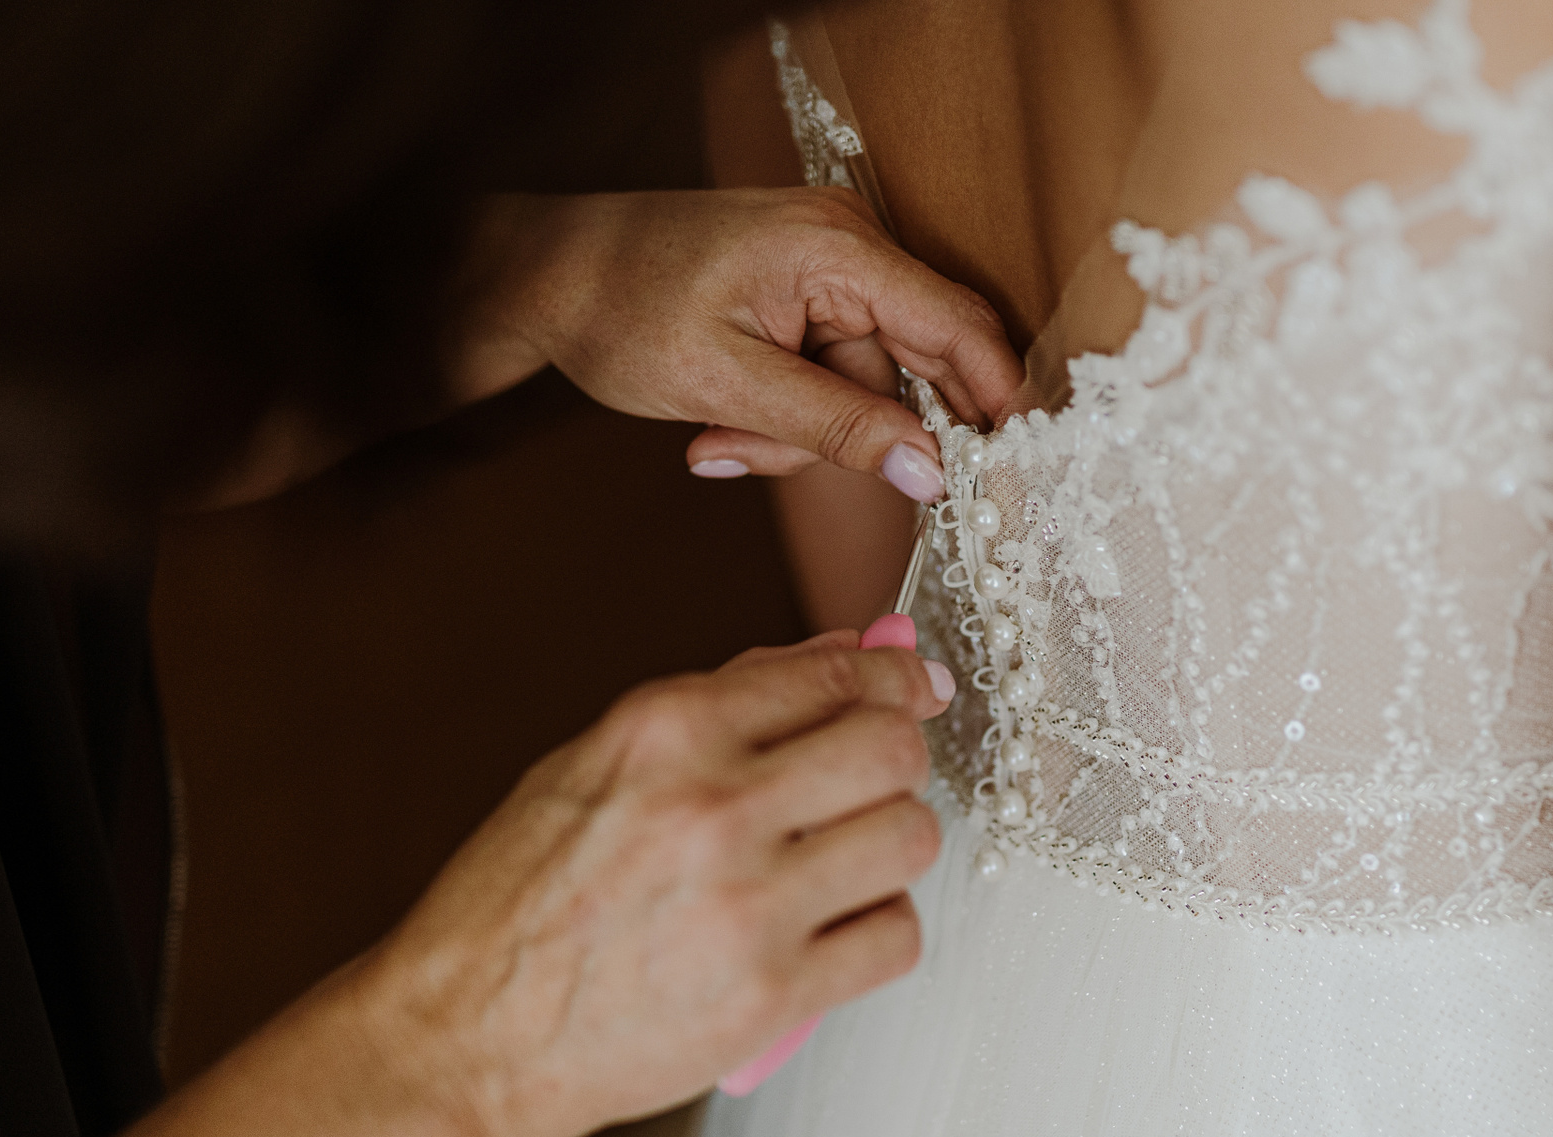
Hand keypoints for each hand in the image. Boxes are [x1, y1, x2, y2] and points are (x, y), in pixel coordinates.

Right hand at [356, 633, 955, 1136]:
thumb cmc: (518, 905)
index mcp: (664, 732)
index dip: (890, 679)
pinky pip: (895, 936)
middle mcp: (712, 806)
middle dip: (898, 756)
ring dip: (891, 845)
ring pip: (910, 837)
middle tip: (874, 780)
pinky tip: (830, 930)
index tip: (910, 689)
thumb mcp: (593, 766)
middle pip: (892, 747)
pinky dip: (877, 930)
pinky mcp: (773, 995)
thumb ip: (721, 706)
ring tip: (843, 861)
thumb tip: (840, 656)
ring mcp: (748, 904)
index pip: (831, 674)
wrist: (466, 1039)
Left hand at [449, 187, 1023, 500]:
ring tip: (718, 439)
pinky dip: (789, 413)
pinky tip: (724, 423)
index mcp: (837, 249)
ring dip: (803, 433)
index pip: (958, 326)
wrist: (545, 275)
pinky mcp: (807, 293)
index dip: (996, 402)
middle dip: (857, 432)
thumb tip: (928, 474)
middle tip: (779, 461)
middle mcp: (848, 245)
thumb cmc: (620, 311)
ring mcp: (828, 267)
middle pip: (915, 364)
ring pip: (867, 385)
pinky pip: (833, 373)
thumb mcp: (727, 386)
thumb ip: (835, 429)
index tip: (1007, 474)